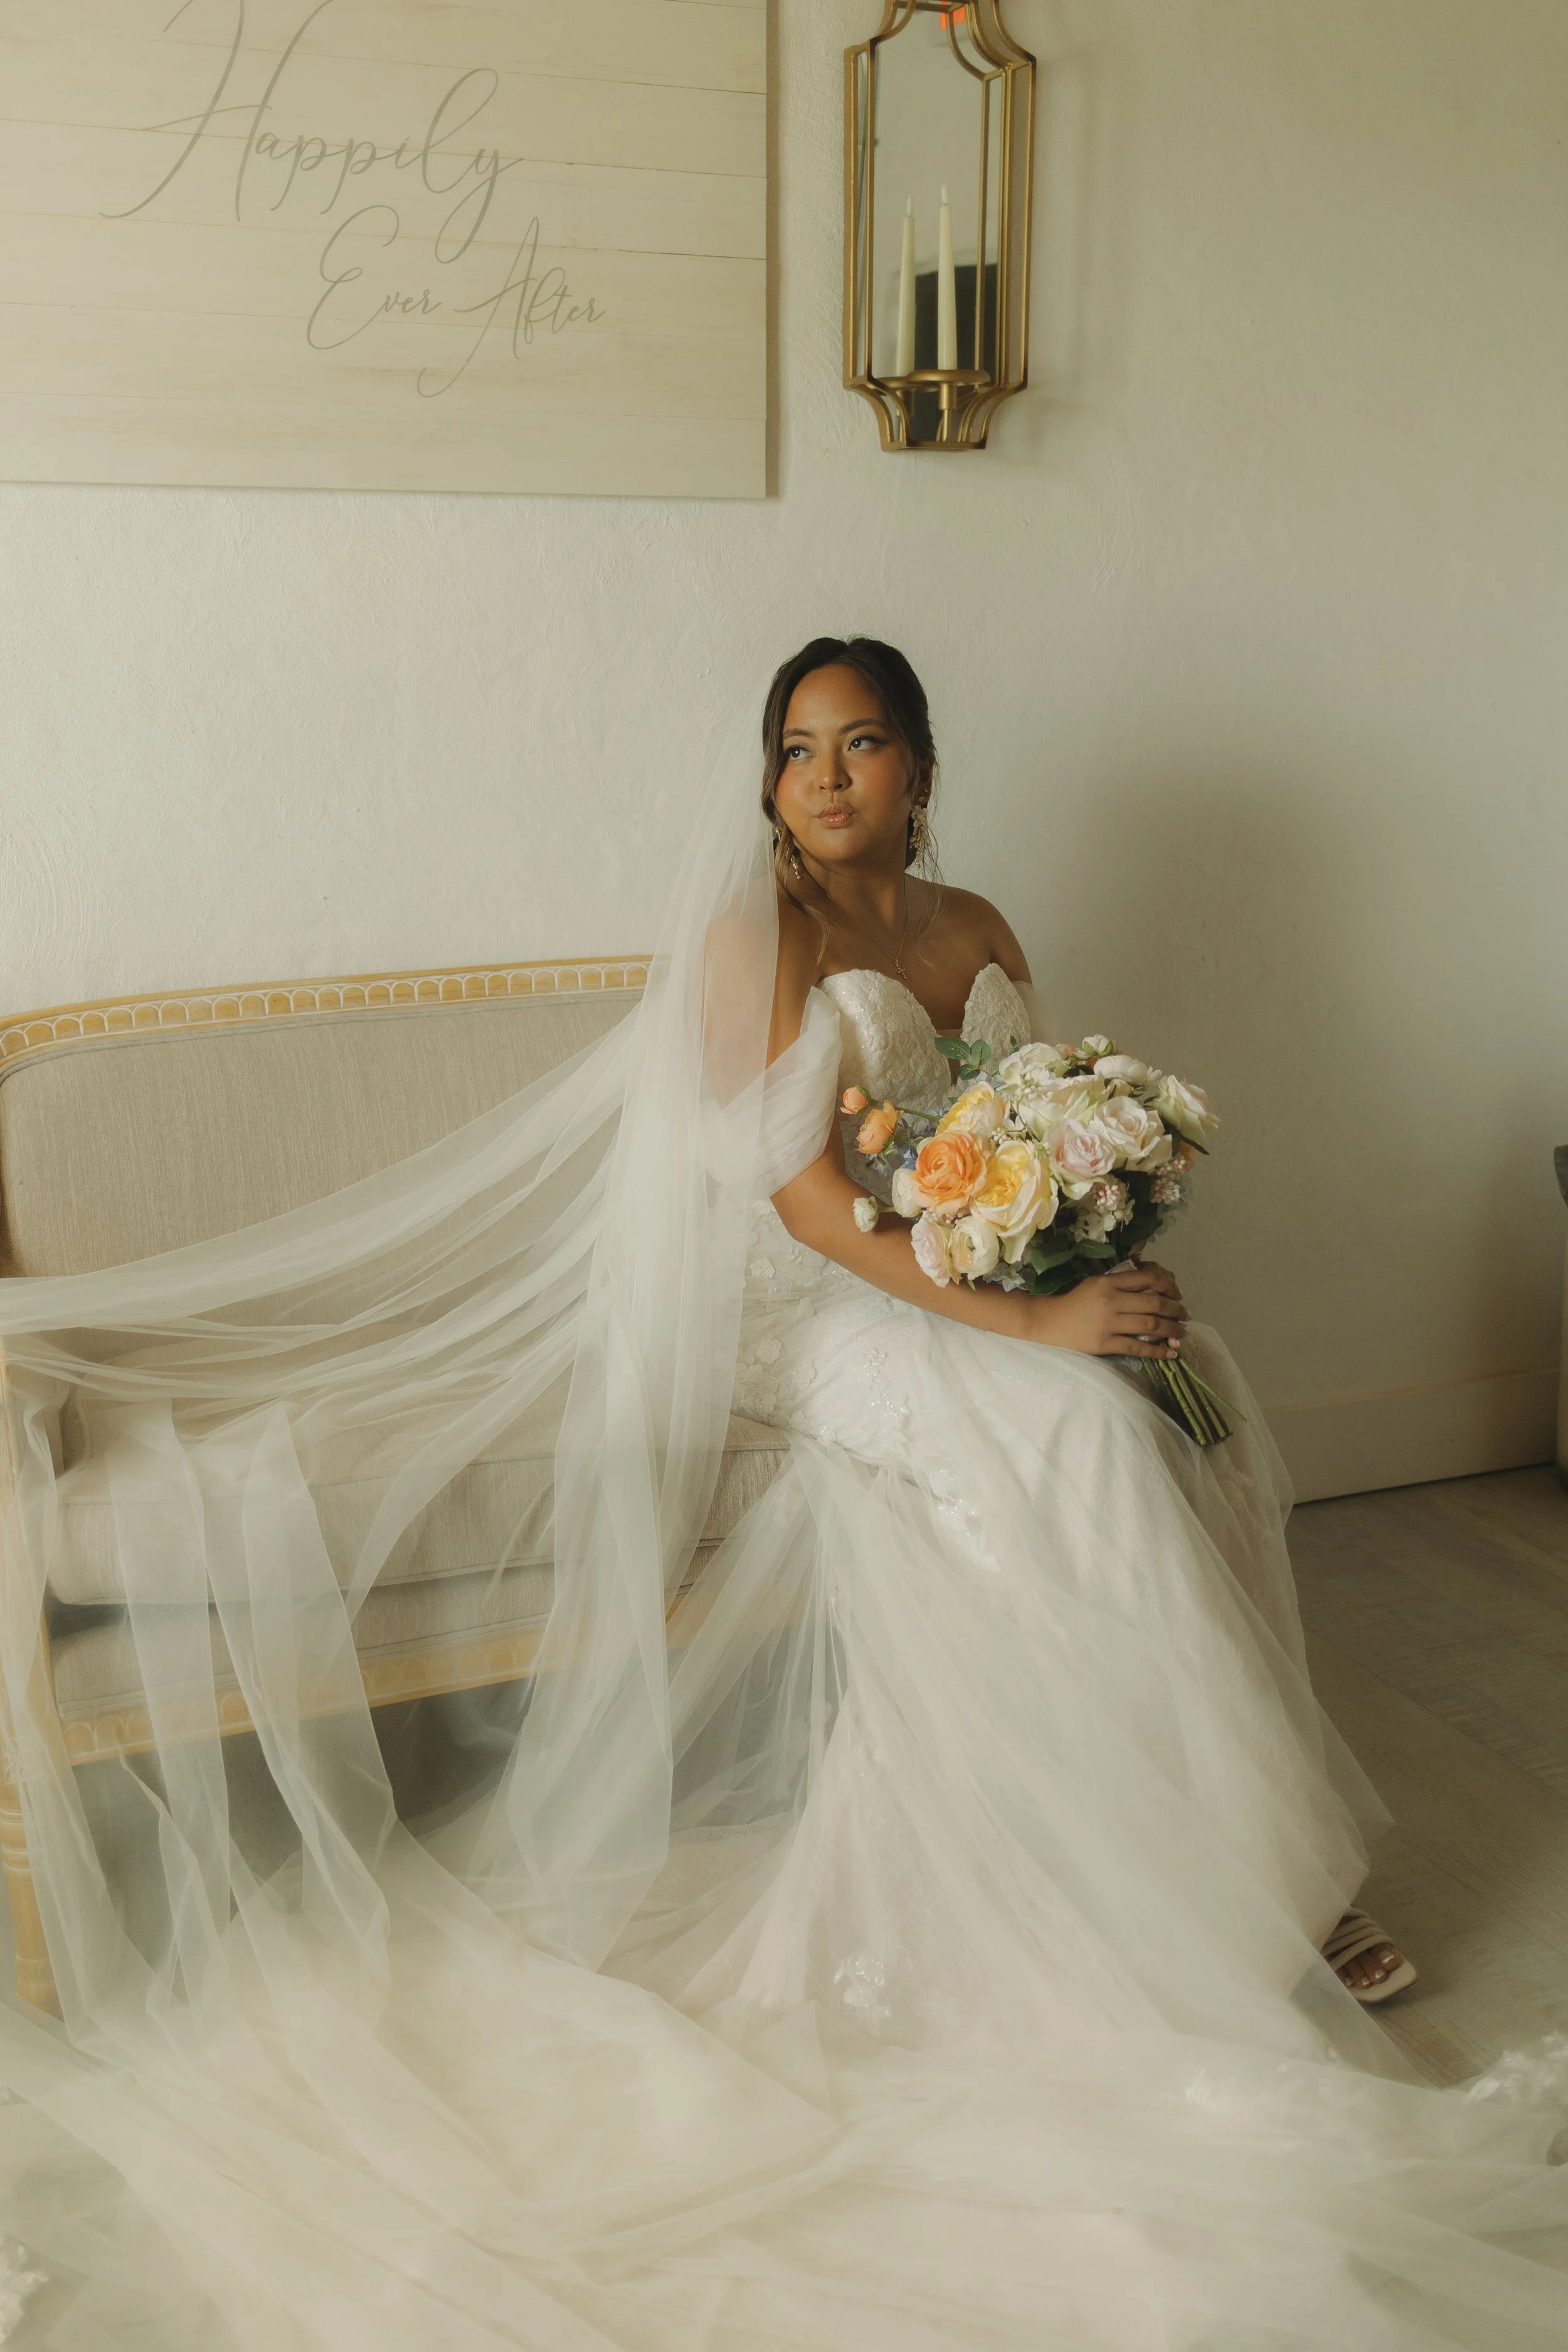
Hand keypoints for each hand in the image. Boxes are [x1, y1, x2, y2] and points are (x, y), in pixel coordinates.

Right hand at [1030, 1261, 1187, 1358]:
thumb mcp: (1097, 1283)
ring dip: (1172, 1330)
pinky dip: (1158, 1351)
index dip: (1170, 1286)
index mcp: (1110, 1282)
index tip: (1177, 1294)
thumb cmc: (1075, 1301)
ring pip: (1151, 1326)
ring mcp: (1109, 1324)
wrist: (1050, 1322)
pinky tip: (1170, 1353)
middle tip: (1185, 1315)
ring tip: (1182, 1333)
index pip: (1149, 1279)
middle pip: (1155, 1303)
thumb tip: (1156, 1284)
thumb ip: (1123, 1282)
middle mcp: (1111, 1300)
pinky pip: (1138, 1348)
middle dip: (1176, 1310)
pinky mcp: (1105, 1344)